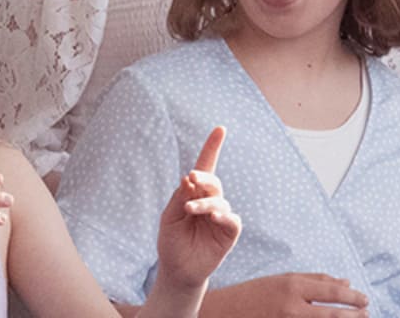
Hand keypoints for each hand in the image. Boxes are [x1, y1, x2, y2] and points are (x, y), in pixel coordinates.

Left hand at [156, 128, 242, 293]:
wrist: (177, 271)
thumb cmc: (171, 243)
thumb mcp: (169, 217)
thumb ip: (179, 197)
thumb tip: (190, 177)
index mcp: (195, 195)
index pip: (206, 168)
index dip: (213, 148)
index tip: (220, 129)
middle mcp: (211, 202)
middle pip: (213, 182)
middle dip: (204, 178)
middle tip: (192, 178)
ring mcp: (221, 217)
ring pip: (219, 201)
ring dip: (204, 202)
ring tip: (190, 209)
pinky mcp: (229, 233)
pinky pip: (231, 219)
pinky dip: (222, 215)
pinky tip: (212, 216)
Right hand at [202, 274, 367, 316]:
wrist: (223, 312)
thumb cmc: (256, 293)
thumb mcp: (284, 280)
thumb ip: (316, 280)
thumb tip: (346, 283)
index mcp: (293, 286)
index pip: (332, 291)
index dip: (352, 297)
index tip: (365, 300)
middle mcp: (291, 306)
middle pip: (331, 313)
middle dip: (353, 315)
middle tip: (367, 314)